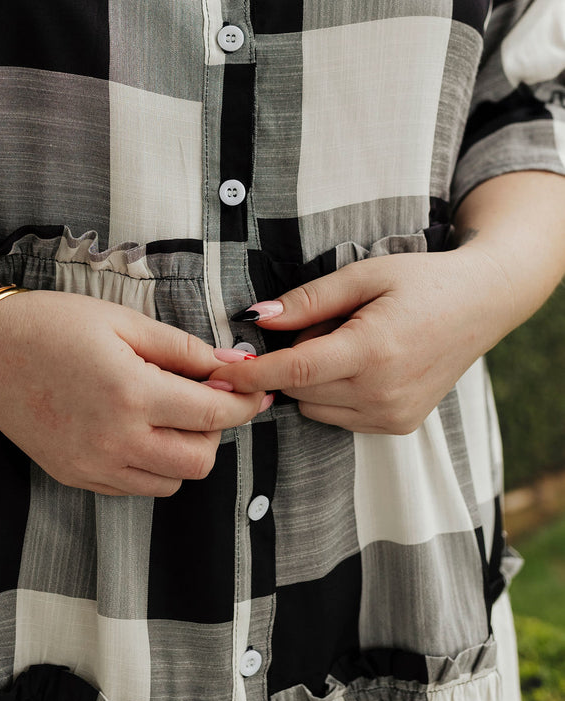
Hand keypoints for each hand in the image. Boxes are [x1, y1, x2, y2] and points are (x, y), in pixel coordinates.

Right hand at [0, 290, 264, 494]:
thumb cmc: (52, 326)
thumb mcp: (123, 322)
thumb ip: (184, 348)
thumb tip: (233, 364)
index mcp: (133, 393)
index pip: (214, 414)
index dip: (245, 404)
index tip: (256, 392)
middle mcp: (117, 440)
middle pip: (201, 459)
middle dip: (216, 430)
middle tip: (205, 399)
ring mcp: (96, 466)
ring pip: (173, 481)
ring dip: (186, 451)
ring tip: (170, 415)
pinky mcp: (79, 477)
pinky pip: (137, 488)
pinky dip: (154, 465)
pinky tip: (141, 431)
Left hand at [210, 248, 513, 433]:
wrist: (482, 304)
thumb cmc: (422, 281)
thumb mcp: (364, 275)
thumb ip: (308, 300)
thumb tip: (256, 319)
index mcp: (373, 350)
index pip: (294, 370)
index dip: (251, 371)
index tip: (219, 371)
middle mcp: (383, 392)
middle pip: (299, 389)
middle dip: (293, 360)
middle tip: (327, 325)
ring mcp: (393, 415)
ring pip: (315, 407)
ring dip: (314, 379)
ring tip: (350, 343)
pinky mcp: (399, 425)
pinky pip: (339, 416)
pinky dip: (335, 393)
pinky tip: (364, 364)